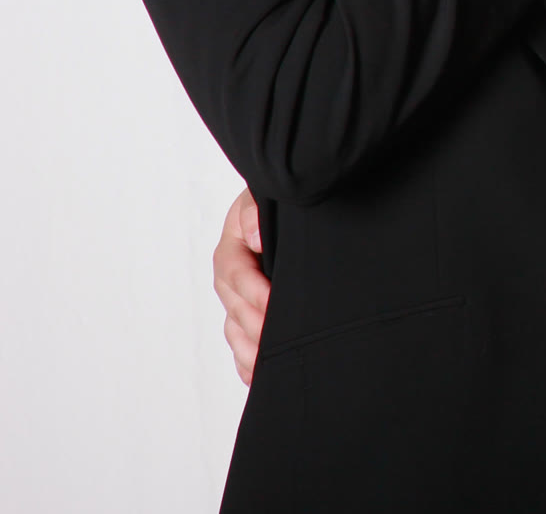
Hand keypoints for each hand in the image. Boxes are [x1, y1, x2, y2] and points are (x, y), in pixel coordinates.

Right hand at [214, 186, 268, 385]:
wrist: (284, 214)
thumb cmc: (275, 205)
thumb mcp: (263, 198)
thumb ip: (254, 212)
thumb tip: (253, 235)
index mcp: (231, 251)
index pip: (236, 274)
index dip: (254, 292)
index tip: (273, 305)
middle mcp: (230, 281)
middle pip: (236, 309)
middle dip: (256, 327)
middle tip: (279, 343)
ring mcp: (238, 302)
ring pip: (236, 333)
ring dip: (250, 352)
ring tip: (268, 370)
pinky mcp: (248, 318)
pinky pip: (242, 346)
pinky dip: (249, 364)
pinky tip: (261, 378)